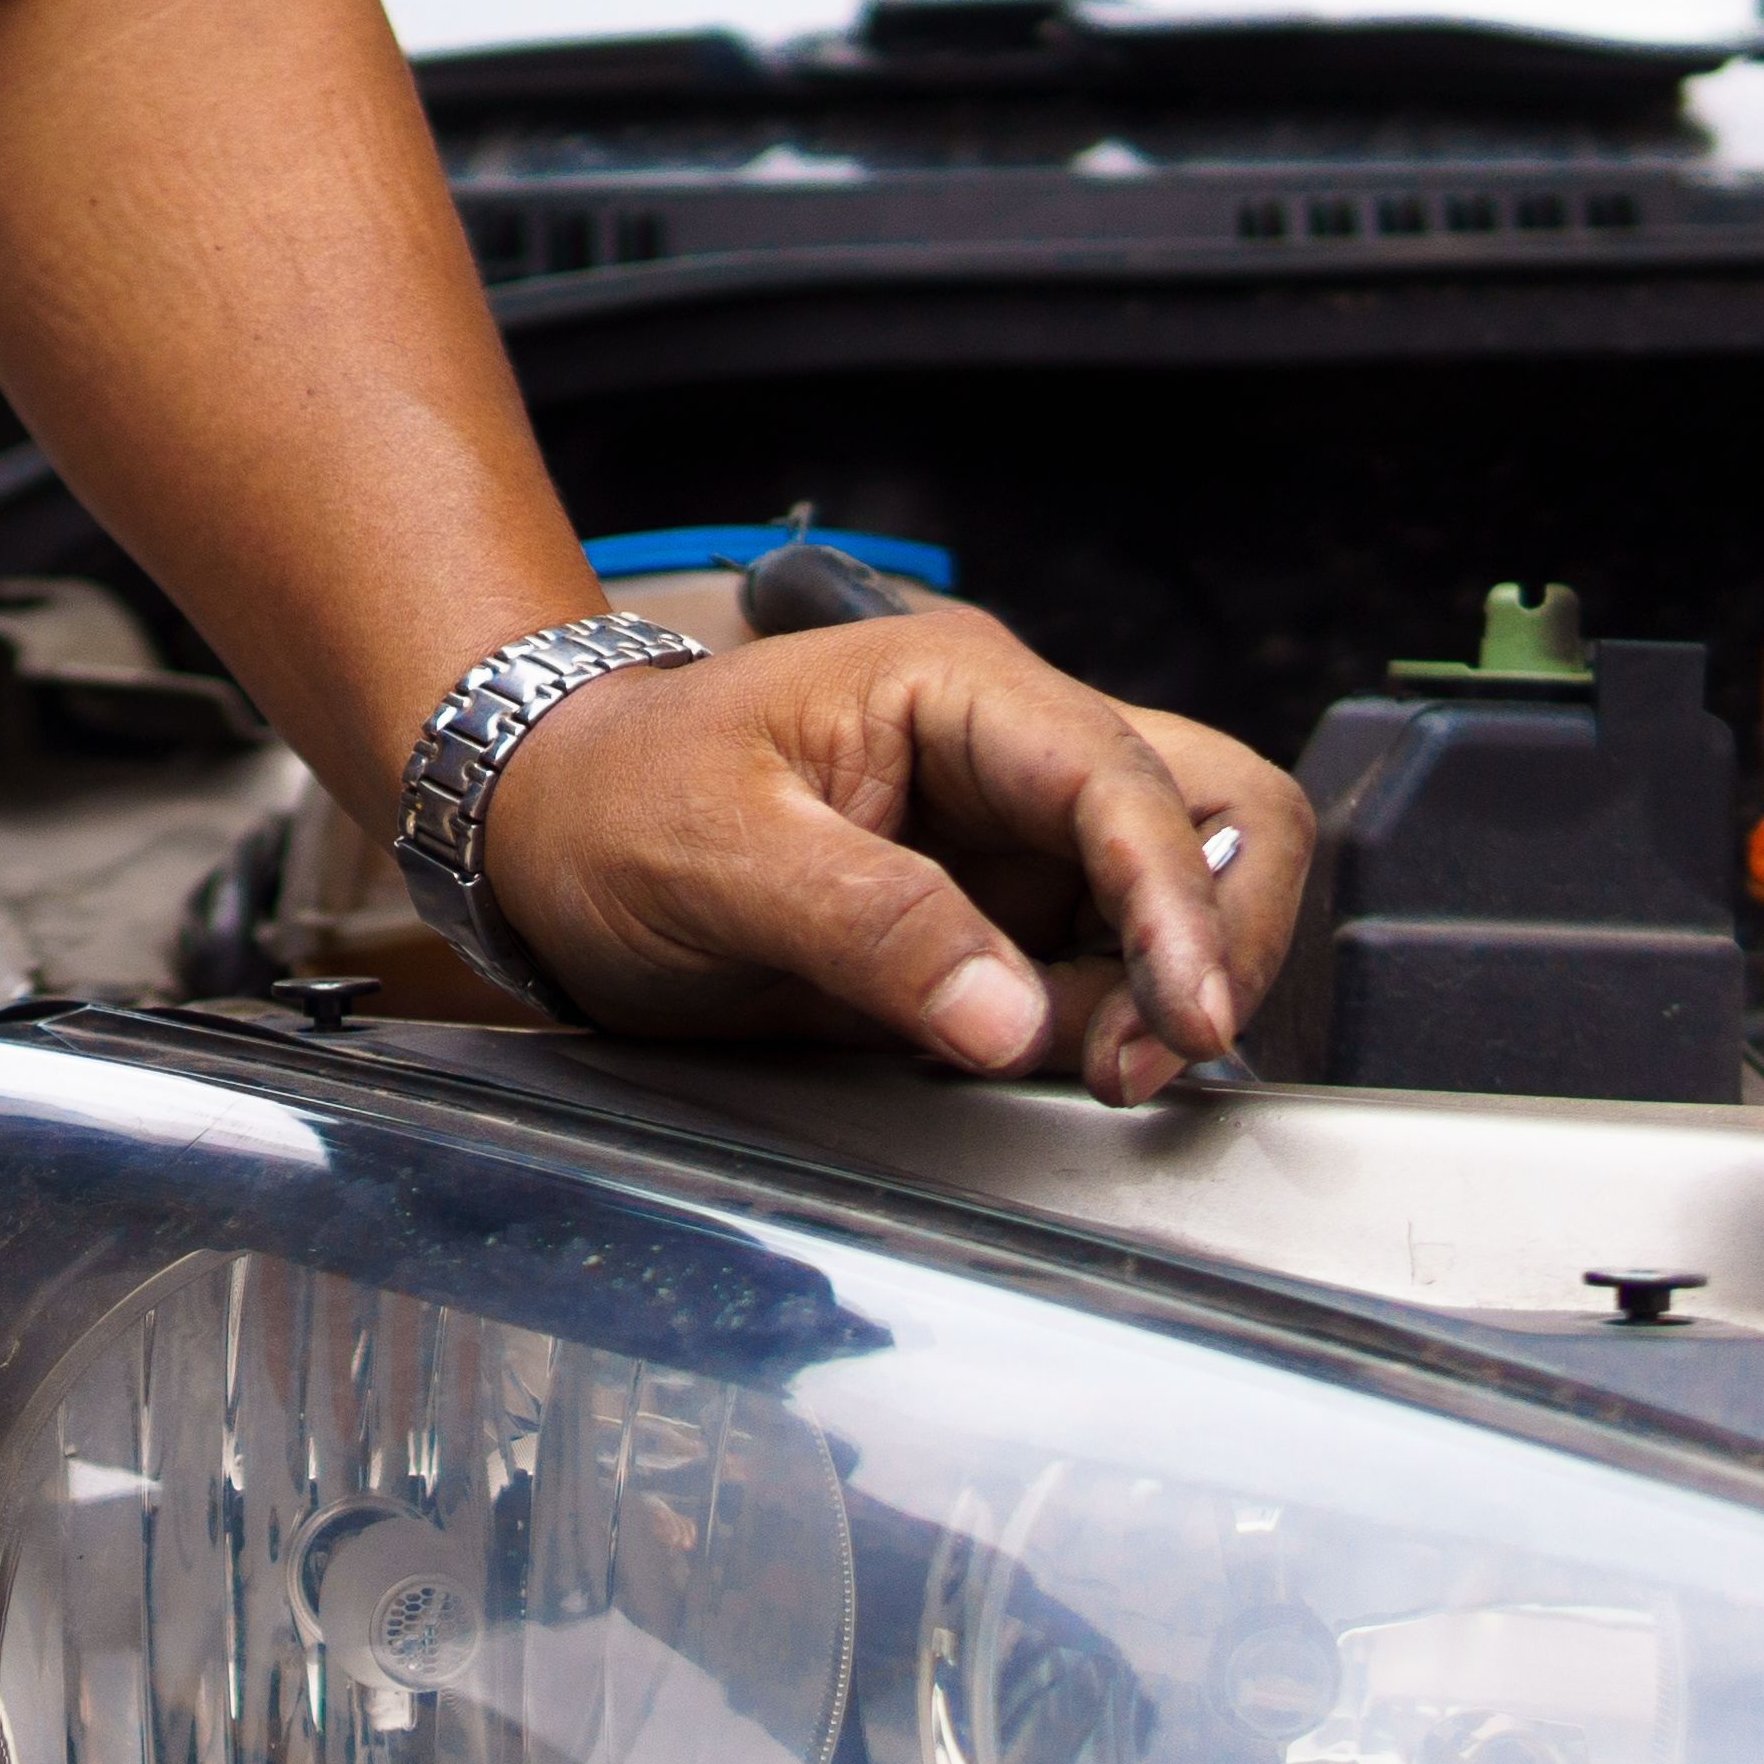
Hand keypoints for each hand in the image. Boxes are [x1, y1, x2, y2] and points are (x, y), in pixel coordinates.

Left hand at [476, 604, 1309, 1100]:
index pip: (1126, 780)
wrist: (543, 830)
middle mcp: (1015, 752)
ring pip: (1184, 894)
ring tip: (1102, 1074)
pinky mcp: (999, 919)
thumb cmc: (612, 802)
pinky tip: (1070, 1067)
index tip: (1188, 1018)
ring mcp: (1017, 837)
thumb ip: (871, 929)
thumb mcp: (717, 856)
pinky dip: (1120, 1024)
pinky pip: (1108, 969)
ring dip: (1174, 992)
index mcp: (958, 690)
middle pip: (1217, 813)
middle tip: (1156, 1058)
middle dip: (1219, 937)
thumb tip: (1012, 1020)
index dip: (1180, 902)